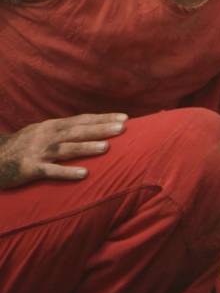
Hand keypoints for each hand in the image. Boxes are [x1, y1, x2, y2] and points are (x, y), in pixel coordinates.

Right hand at [0, 113, 127, 189]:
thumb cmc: (22, 147)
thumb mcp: (42, 133)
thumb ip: (64, 131)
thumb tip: (92, 128)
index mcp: (51, 127)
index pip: (81, 120)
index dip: (102, 118)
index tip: (124, 118)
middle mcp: (45, 136)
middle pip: (77, 131)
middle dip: (100, 129)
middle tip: (122, 128)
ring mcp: (37, 152)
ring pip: (65, 149)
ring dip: (86, 147)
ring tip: (106, 147)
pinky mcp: (30, 169)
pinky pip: (50, 171)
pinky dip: (67, 172)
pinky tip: (84, 174)